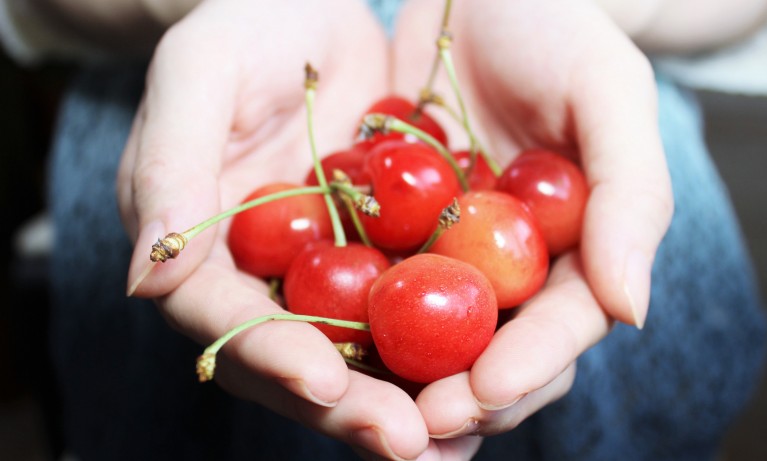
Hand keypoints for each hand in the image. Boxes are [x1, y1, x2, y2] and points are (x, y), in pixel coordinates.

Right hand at [117, 0, 430, 457]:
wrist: (314, 11)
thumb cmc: (246, 28)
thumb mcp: (199, 73)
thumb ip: (168, 166)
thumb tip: (145, 282)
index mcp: (199, 246)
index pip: (222, 315)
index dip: (267, 351)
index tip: (320, 378)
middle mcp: (261, 276)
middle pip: (294, 359)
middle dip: (347, 404)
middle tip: (406, 442)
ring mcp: (324, 275)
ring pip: (356, 355)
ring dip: (402, 402)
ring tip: (452, 441)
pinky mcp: (384, 259)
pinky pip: (409, 314)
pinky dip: (442, 352)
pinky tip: (486, 380)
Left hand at [392, 0, 672, 453]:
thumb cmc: (555, 30)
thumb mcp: (607, 91)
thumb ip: (630, 195)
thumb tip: (631, 311)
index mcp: (574, 249)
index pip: (561, 325)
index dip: (530, 364)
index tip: (487, 390)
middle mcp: (512, 268)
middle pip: (495, 356)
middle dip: (461, 397)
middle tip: (417, 425)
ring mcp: (448, 258)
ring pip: (430, 343)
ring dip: (398, 384)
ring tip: (362, 407)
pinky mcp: (388, 236)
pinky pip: (367, 288)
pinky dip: (347, 324)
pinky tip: (316, 347)